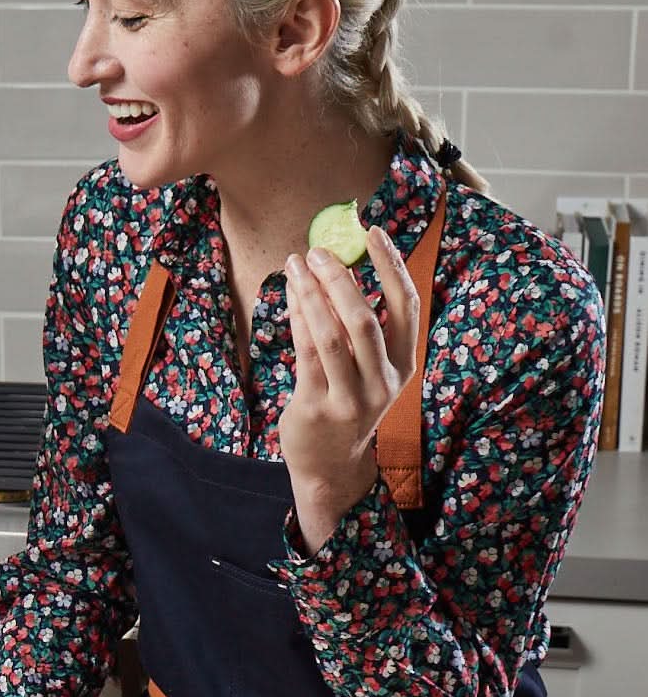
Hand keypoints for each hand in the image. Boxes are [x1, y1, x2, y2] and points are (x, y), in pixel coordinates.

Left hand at [279, 225, 418, 552]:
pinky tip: (290, 294)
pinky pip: (306, 352)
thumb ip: (363, 327)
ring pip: (331, 334)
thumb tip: (341, 264)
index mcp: (403, 365)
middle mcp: (383, 381)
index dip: (391, 265)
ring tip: (296, 264)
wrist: (331, 465)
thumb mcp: (369, 370)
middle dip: (340, 278)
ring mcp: (351, 397)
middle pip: (365, 318)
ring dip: (311, 293)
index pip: (406, 305)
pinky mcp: (318, 406)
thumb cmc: (347, 403)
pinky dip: (297, 317)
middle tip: (317, 250)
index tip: (373, 232)